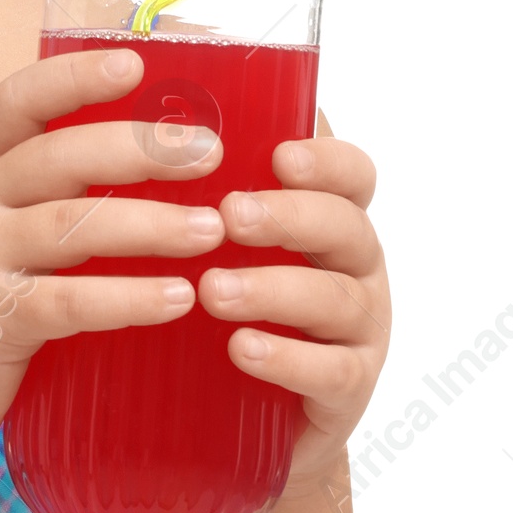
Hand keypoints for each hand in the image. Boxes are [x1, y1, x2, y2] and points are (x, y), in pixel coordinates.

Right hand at [0, 48, 222, 452]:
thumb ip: (38, 192)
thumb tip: (147, 158)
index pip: (16, 102)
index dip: (73, 78)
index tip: (135, 64)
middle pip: (59, 157)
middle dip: (140, 149)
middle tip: (208, 153)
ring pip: (72, 227)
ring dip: (151, 225)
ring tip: (212, 229)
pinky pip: (68, 302)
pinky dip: (128, 297)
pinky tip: (178, 298)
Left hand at [196, 111, 388, 498]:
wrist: (229, 423)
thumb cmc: (217, 305)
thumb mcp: (212, 241)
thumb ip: (199, 180)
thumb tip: (152, 90)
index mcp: (328, 216)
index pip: (351, 173)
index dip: (326, 158)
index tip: (279, 154)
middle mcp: (354, 267)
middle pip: (346, 226)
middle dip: (289, 216)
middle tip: (231, 215)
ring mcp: (359, 331)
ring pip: (336, 299)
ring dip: (273, 289)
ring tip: (213, 291)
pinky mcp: (346, 393)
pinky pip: (333, 374)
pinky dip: (288, 359)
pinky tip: (242, 350)